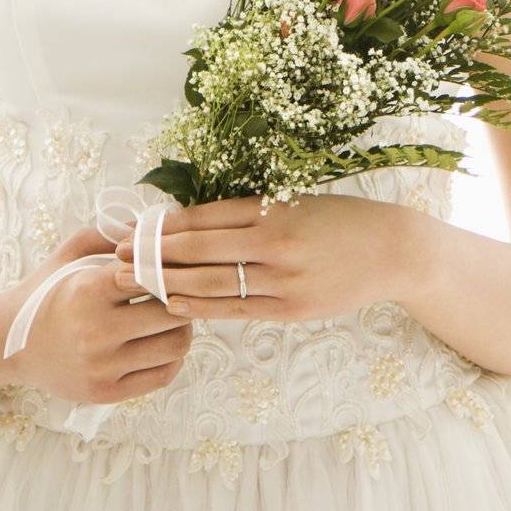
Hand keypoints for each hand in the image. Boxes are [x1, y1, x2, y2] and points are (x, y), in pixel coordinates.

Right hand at [0, 223, 193, 405]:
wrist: (7, 343)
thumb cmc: (47, 290)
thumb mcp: (71, 251)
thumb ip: (114, 233)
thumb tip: (156, 227)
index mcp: (88, 290)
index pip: (154, 274)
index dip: (169, 268)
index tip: (169, 266)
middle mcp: (94, 332)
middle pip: (173, 311)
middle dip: (181, 298)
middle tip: (178, 293)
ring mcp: (100, 367)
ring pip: (175, 344)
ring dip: (181, 328)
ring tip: (170, 318)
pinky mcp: (105, 393)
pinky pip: (163, 375)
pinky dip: (172, 358)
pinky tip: (160, 342)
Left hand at [114, 191, 428, 323]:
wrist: (394, 250)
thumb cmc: (344, 220)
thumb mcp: (300, 202)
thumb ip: (254, 212)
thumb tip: (199, 221)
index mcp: (276, 209)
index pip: (206, 217)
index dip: (165, 224)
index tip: (133, 227)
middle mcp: (275, 243)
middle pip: (200, 249)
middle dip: (154, 253)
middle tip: (116, 256)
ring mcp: (283, 279)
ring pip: (212, 282)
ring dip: (168, 282)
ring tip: (133, 282)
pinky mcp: (291, 308)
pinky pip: (236, 309)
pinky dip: (202, 306)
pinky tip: (174, 304)